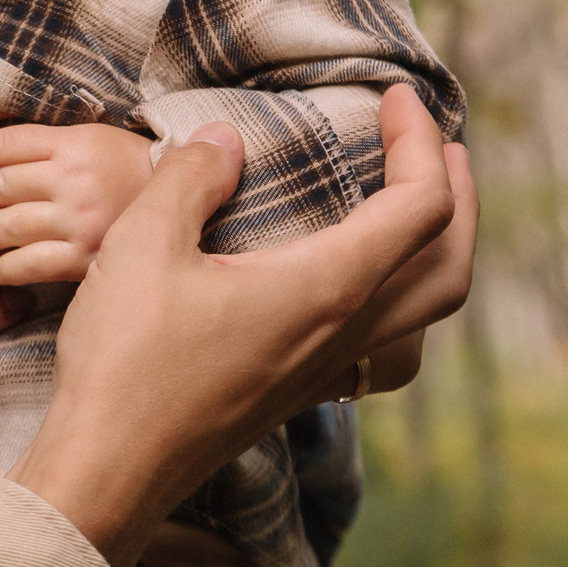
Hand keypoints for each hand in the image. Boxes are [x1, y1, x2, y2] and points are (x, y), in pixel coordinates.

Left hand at [0, 123, 155, 284]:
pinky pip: (29, 264)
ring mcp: (79, 219)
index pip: (3, 144)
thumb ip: (44, 144)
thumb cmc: (128, 168)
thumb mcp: (91, 139)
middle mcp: (73, 178)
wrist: (186, 204)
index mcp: (72, 143)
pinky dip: (5, 268)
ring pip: (7, 226)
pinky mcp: (86, 256)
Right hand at [11, 84, 466, 566]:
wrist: (109, 468)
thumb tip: (223, 139)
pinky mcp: (298, 391)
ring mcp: (325, 370)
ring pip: (425, 312)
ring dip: (438, 252)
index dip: (421, 142)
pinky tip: (347, 281)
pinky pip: (385, 342)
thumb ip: (190, 178)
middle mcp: (345, 333)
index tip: (396, 98)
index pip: (421, 206)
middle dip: (459, 197)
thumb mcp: (142, 244)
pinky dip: (396, 296)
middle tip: (437, 146)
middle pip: (450, 266)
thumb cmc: (125, 359)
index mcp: (327, 289)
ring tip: (410, 209)